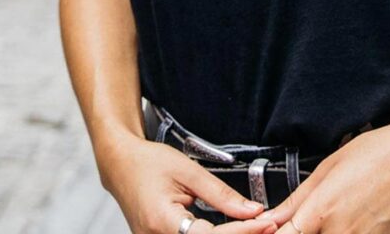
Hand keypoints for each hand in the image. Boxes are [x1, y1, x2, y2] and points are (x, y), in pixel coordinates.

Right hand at [99, 130, 280, 233]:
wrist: (120, 166)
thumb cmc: (150, 163)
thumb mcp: (189, 171)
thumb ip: (220, 194)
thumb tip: (252, 210)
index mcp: (162, 221)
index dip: (241, 232)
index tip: (266, 223)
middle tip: (268, 228)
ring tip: (256, 230)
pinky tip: (234, 232)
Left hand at [251, 107, 389, 233]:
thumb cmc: (377, 153)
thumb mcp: (330, 166)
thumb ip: (298, 199)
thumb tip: (271, 218)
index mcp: (323, 210)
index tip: (274, 230)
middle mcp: (342, 233)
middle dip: (308, 231)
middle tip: (322, 214)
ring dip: (332, 232)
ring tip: (347, 212)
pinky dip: (357, 232)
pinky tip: (364, 218)